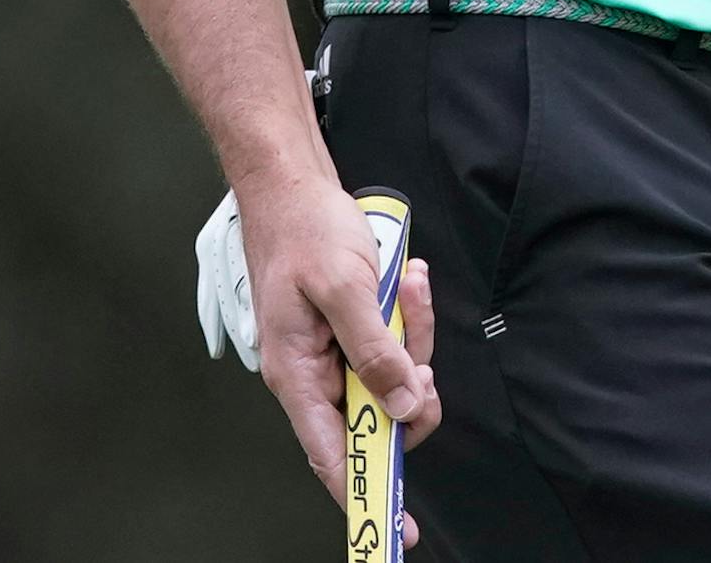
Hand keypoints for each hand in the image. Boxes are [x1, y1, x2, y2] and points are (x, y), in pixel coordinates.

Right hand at [236, 174, 442, 545]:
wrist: (292, 183)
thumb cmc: (303, 229)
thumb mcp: (345, 287)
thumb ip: (375, 349)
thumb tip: (404, 405)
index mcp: (298, 377)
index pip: (335, 458)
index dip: (368, 494)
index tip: (402, 527)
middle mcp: (315, 373)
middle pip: (378, 412)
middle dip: (410, 381)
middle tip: (418, 345)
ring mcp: (334, 350)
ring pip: (392, 373)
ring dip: (412, 334)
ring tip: (409, 286)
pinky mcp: (351, 326)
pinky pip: (392, 339)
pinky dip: (407, 313)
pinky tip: (407, 279)